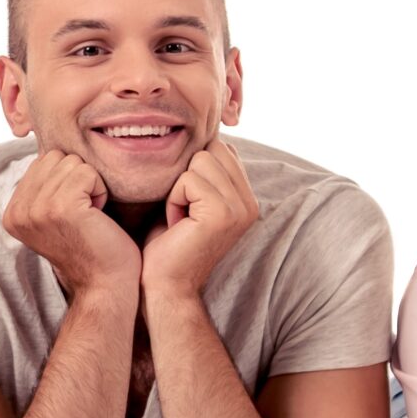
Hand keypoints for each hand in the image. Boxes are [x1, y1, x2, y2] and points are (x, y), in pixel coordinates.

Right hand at [1, 150, 139, 294]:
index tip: (72, 214)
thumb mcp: (52, 216)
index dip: (66, 181)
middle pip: (55, 157)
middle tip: (83, 214)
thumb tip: (50, 152)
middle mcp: (18, 211)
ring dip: (90, 185)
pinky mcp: (61, 207)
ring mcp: (37, 209)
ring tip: (90, 215)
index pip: (41, 162)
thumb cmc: (89, 247)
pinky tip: (97, 215)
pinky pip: (88, 172)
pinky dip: (100, 190)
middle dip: (77, 179)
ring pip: (72, 162)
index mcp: (12, 212)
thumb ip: (42, 189)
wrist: (104, 284)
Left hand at [140, 142, 258, 298]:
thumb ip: (203, 172)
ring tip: (180, 217)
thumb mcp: (190, 200)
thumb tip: (199, 132)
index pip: (223, 149)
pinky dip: (174, 199)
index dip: (194, 167)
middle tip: (182, 210)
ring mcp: (239, 208)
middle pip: (213, 148)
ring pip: (200, 160)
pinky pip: (188, 179)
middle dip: (187, 174)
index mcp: (246, 197)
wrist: (166, 285)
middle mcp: (250, 202)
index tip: (188, 202)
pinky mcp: (222, 214)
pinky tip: (177, 223)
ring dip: (179, 188)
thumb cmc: (168, 243)